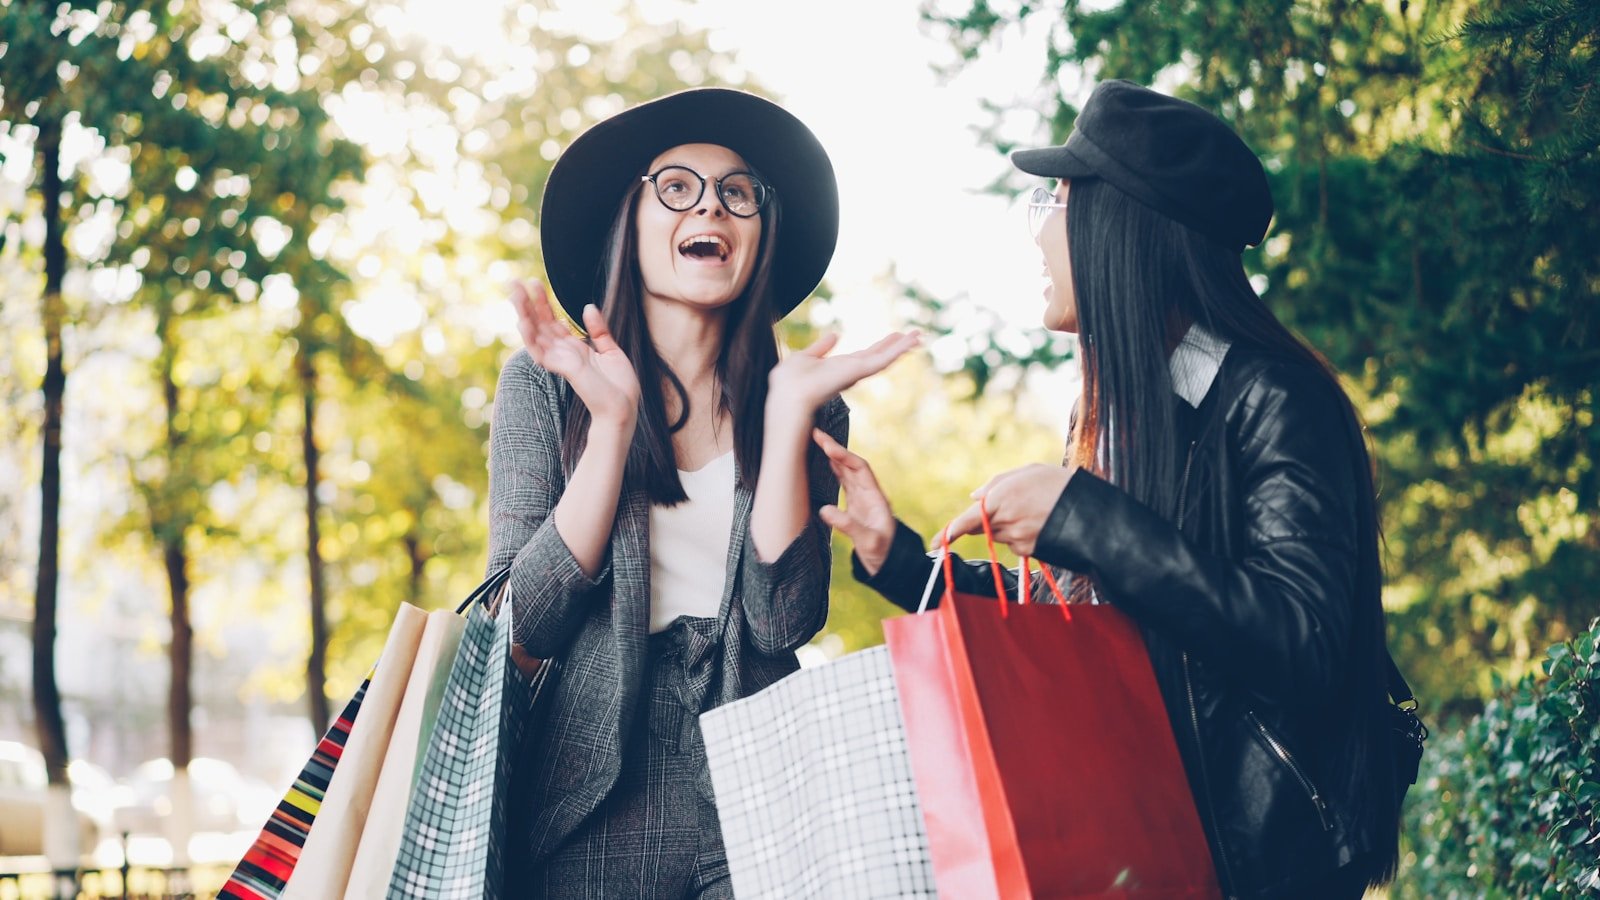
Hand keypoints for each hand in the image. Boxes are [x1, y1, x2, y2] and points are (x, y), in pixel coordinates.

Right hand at [511, 280, 639, 427]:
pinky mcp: (564, 368)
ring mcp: (561, 360)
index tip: (534, 283)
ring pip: (536, 334)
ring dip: (523, 314)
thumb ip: (599, 330)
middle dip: (527, 303)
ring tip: (513, 293)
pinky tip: (522, 322)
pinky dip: (531, 337)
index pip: (552, 321)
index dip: (543, 302)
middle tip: (513, 282)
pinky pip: (541, 352)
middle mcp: (564, 353)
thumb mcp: (611, 350)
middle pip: (540, 324)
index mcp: (574, 348)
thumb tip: (587, 306)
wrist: (623, 409)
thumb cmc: (619, 386)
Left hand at [767, 331, 919, 423]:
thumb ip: (820, 347)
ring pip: (885, 358)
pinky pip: (882, 360)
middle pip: (879, 356)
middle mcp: (851, 371)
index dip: (881, 345)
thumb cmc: (789, 383)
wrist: (789, 397)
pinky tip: (910, 342)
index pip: (865, 355)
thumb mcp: (804, 357)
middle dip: (897, 346)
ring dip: (902, 346)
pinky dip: (897, 351)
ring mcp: (857, 373)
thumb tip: (835, 334)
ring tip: (919, 336)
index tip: (895, 336)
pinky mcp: (859, 372)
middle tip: (917, 335)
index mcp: (840, 367)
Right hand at [813, 428, 896, 574]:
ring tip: (816, 442)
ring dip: (832, 457)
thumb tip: (825, 510)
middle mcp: (868, 494)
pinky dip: (832, 471)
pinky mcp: (854, 506)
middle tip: (816, 434)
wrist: (888, 564)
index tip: (827, 446)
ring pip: (846, 471)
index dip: (843, 456)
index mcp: (875, 497)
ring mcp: (861, 498)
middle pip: (851, 464)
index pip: (859, 469)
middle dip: (834, 449)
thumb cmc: (882, 553)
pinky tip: (822, 464)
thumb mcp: (868, 541)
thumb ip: (848, 525)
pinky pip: (842, 482)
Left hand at [945, 464, 1074, 557]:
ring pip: (1000, 535)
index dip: (948, 534)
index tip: (934, 545)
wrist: (1091, 509)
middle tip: (1014, 506)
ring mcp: (1017, 539)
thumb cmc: (1057, 483)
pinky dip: (1022, 536)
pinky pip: (1016, 545)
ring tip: (1035, 510)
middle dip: (988, 520)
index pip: (966, 521)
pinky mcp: (1030, 551)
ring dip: (1009, 525)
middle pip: (984, 527)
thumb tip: (973, 496)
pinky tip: (1042, 523)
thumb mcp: (1026, 472)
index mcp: (1000, 498)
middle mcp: (1005, 521)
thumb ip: (995, 484)